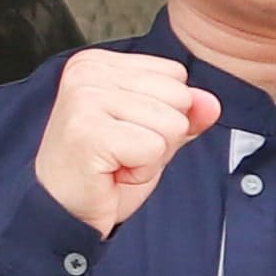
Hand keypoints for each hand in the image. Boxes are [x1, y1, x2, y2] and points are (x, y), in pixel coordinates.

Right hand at [29, 52, 221, 240]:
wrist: (64, 212)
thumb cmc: (102, 172)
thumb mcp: (154, 135)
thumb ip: (184, 114)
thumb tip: (211, 102)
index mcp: (100, 63)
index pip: (175, 74)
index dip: (163, 114)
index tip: (126, 134)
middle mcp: (88, 72)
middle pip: (178, 96)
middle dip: (161, 136)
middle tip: (122, 152)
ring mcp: (84, 98)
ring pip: (170, 123)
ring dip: (151, 156)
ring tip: (117, 162)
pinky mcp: (88, 130)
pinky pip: (153, 148)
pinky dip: (141, 170)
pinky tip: (112, 173)